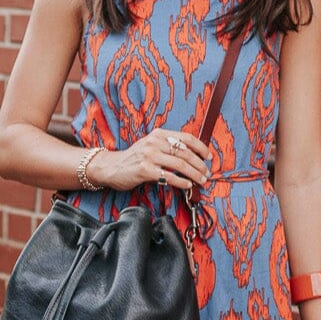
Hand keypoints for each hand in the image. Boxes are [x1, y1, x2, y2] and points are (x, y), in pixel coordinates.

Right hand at [90, 127, 209, 191]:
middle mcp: (155, 142)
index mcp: (159, 134)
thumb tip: (190, 156)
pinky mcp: (145, 170)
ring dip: (194, 174)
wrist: (111, 166)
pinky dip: (181, 182)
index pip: (186, 138)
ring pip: (180, 165)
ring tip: (201, 180)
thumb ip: (167, 147)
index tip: (209, 157)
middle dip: (200, 165)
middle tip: (207, 173)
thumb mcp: (150, 146)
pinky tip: (187, 185)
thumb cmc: (134, 158)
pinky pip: (169, 177)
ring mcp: (149, 156)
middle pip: (186, 153)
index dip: (201, 147)